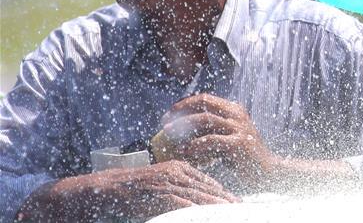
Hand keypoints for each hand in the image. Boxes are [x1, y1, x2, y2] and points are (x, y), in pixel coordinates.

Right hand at [17, 160, 237, 220]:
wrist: (102, 190)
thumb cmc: (129, 190)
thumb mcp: (157, 184)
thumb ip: (174, 189)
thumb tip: (189, 201)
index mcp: (177, 166)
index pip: (206, 180)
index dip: (221, 192)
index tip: (236, 201)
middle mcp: (175, 171)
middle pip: (207, 187)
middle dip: (225, 199)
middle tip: (242, 208)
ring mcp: (166, 182)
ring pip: (198, 195)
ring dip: (215, 205)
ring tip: (232, 212)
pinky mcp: (157, 194)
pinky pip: (180, 203)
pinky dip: (195, 209)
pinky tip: (206, 215)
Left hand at [159, 94, 276, 187]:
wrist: (269, 171)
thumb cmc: (244, 158)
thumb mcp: (227, 139)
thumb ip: (210, 133)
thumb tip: (182, 134)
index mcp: (234, 110)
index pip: (205, 98)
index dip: (186, 103)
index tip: (170, 112)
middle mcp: (237, 114)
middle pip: (204, 102)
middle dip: (181, 109)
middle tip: (165, 121)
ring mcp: (238, 127)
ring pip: (205, 119)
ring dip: (184, 125)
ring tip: (169, 133)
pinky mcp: (238, 143)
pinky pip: (210, 140)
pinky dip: (194, 145)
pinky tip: (185, 152)